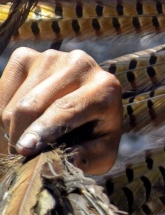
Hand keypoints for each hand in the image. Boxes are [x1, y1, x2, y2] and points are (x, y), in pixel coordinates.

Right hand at [0, 48, 122, 173]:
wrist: (89, 106)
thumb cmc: (95, 135)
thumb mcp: (102, 154)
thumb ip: (89, 158)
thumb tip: (68, 158)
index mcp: (105, 88)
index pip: (65, 109)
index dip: (42, 129)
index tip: (24, 149)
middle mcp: (79, 64)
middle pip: (31, 106)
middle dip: (20, 137)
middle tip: (19, 158)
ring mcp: (50, 56)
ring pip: (14, 103)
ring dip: (10, 129)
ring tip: (22, 142)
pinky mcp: (26, 56)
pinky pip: (1, 91)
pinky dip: (2, 114)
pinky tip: (17, 123)